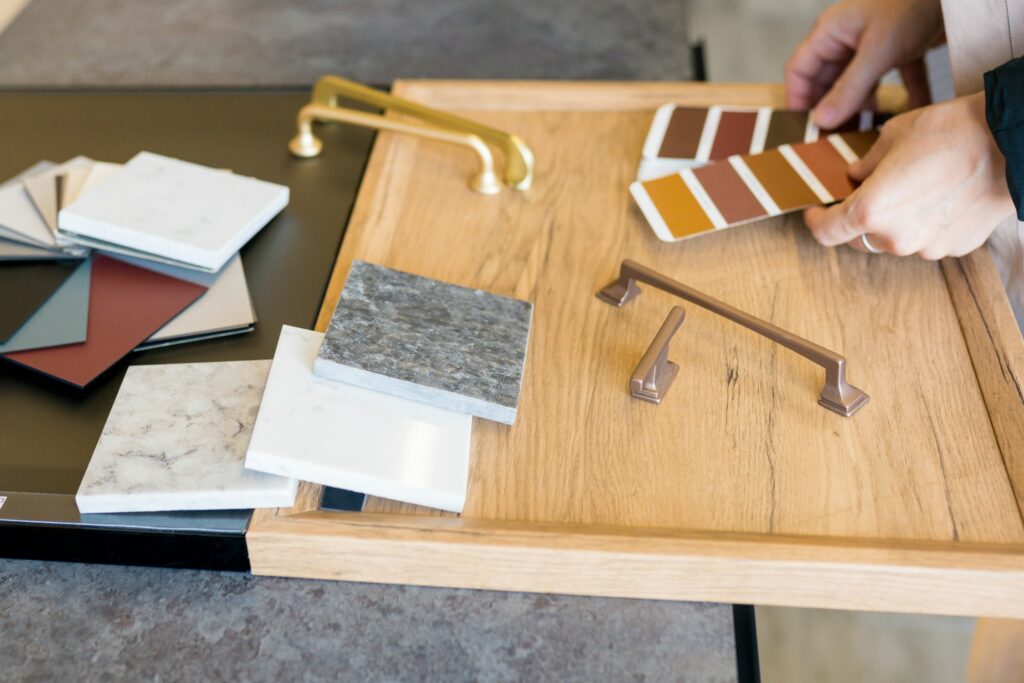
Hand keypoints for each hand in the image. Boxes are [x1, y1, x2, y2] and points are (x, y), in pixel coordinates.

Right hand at [786, 0, 943, 127]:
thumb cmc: (911, 3)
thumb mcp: (877, 51)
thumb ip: (849, 89)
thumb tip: (822, 121)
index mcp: (830, 33)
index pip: (800, 70)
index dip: (798, 99)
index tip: (804, 128)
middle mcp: (848, 38)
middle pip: (828, 80)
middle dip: (832, 108)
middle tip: (835, 137)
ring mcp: (874, 44)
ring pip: (860, 83)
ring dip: (865, 106)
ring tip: (867, 131)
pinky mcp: (902, 47)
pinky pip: (897, 78)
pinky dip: (905, 95)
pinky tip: (913, 112)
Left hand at [804, 93, 1014, 258]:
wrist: (1012, 142)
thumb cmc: (952, 133)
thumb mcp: (893, 136)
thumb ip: (866, 163)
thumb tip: (854, 174)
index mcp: (869, 211)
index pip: (825, 232)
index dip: (816, 221)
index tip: (815, 210)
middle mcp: (894, 238)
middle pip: (860, 237)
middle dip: (859, 216)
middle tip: (871, 189)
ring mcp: (926, 247)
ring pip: (896, 239)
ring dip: (894, 220)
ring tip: (915, 186)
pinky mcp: (954, 247)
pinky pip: (927, 239)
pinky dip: (925, 223)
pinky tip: (940, 196)